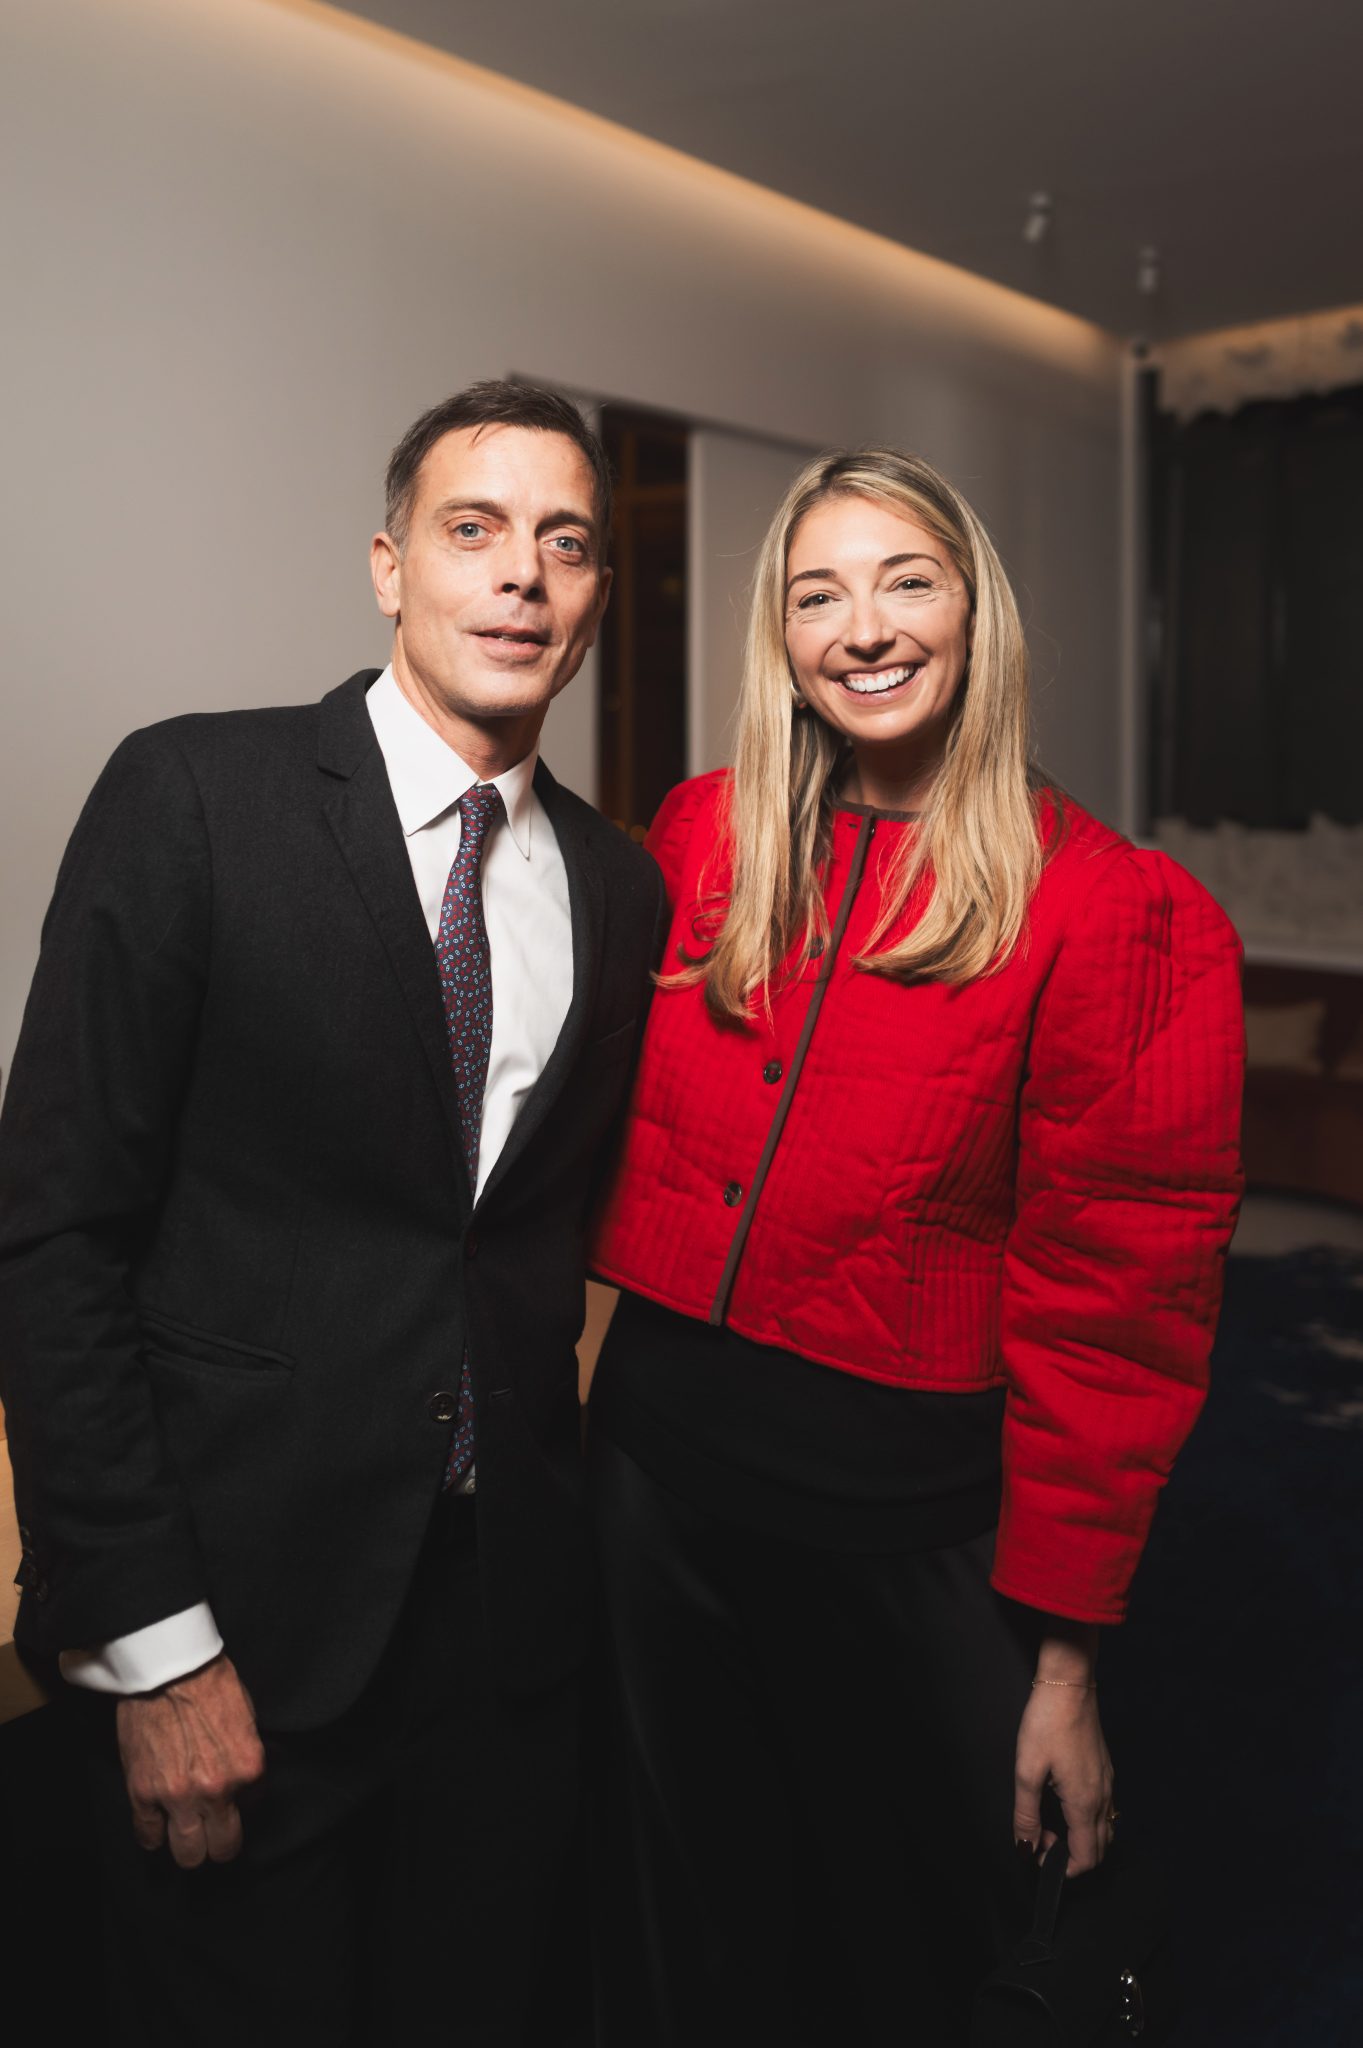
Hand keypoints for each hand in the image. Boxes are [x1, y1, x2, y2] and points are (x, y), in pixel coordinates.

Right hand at [115, 1652, 264, 1868]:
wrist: (168, 1668)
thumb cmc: (210, 1683)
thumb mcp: (249, 1717)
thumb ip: (250, 1756)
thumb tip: (252, 1781)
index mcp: (248, 1768)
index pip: (254, 1811)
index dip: (243, 1804)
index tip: (233, 1798)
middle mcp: (216, 1790)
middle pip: (222, 1848)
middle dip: (220, 1843)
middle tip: (213, 1831)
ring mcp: (177, 1796)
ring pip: (187, 1855)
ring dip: (188, 1846)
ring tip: (186, 1832)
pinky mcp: (142, 1794)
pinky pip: (148, 1837)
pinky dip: (154, 1836)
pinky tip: (158, 1824)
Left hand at [1013, 1644, 1113, 1876]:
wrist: (1069, 1685)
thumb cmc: (1046, 1723)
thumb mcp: (1027, 1770)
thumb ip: (1026, 1815)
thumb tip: (1026, 1849)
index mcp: (1085, 1803)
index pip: (1087, 1858)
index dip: (1063, 1869)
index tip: (1039, 1858)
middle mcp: (1103, 1797)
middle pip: (1099, 1849)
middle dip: (1071, 1856)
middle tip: (1040, 1840)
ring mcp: (1108, 1782)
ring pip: (1104, 1829)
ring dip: (1080, 1839)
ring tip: (1049, 1823)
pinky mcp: (1105, 1769)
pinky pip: (1103, 1809)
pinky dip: (1087, 1821)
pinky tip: (1063, 1804)